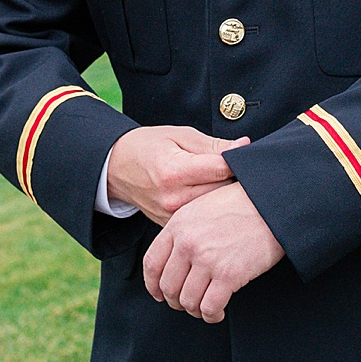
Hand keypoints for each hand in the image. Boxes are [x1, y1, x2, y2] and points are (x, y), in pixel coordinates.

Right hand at [107, 126, 246, 225]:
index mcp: (175, 171)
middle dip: (235, 180)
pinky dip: (210, 210)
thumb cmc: (148, 147)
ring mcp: (171, 215)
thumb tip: (243, 146)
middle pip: (222, 192)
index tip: (245, 155)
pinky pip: (201, 220)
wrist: (116, 168)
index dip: (238, 160)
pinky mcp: (171, 226)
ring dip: (224, 198)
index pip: (222, 169)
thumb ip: (213, 145)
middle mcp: (173, 197)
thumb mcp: (179, 135)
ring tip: (224, 183)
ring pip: (214, 209)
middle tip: (239, 170)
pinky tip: (211, 199)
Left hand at [142, 183, 285, 322]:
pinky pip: (209, 306)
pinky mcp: (229, 275)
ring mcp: (207, 260)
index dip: (153, 285)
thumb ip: (185, 230)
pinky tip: (217, 313)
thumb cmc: (243, 203)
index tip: (159, 294)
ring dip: (195, 310)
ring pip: (188, 300)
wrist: (273, 204)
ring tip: (205, 309)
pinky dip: (211, 315)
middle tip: (186, 305)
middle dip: (176, 302)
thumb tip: (176, 259)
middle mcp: (188, 243)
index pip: (152, 263)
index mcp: (178, 225)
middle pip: (169, 286)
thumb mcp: (203, 207)